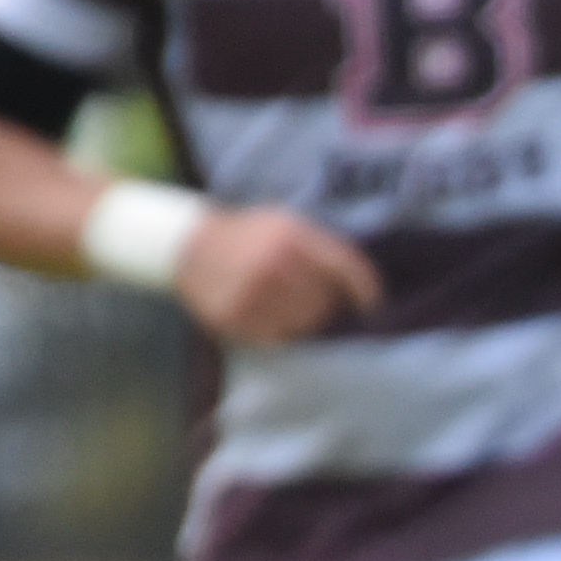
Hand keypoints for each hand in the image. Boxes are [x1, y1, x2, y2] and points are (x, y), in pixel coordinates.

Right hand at [174, 204, 381, 345]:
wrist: (188, 245)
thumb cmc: (247, 234)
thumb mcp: (285, 222)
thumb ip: (320, 246)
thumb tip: (358, 283)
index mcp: (291, 237)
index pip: (345, 269)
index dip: (365, 290)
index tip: (373, 305)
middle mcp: (274, 266)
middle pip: (327, 302)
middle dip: (330, 304)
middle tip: (321, 301)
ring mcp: (253, 295)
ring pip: (306, 323)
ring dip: (308, 319)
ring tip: (295, 307)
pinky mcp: (236, 319)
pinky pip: (279, 337)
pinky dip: (284, 330)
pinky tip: (275, 316)